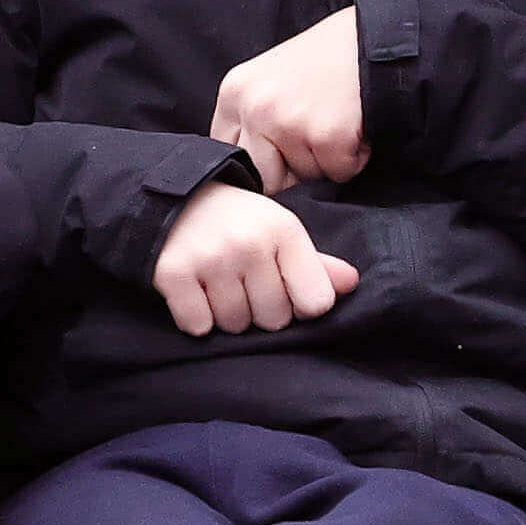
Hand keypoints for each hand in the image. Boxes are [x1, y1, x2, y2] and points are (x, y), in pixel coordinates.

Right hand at [152, 184, 358, 335]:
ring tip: (217, 285)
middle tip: (243, 283)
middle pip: (273, 320)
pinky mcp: (174, 274)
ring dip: (226, 315)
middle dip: (259, 310)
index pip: (315, 303)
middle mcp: (250, 243)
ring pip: (234, 326)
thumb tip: (351, 284)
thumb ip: (315, 264)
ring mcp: (211, 259)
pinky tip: (194, 291)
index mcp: (284, 231)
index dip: (299, 304)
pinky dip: (196, 317)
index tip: (283, 289)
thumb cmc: (238, 222)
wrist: (176, 198)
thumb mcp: (279, 231)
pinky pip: (198, 326)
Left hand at [212, 7, 367, 190]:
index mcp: (234, 93)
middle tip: (314, 136)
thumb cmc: (327, 58)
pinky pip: (338, 173)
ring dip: (326, 160)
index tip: (280, 151)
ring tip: (337, 119)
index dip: (259, 160)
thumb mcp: (271, 78)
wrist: (376, 37)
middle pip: (262, 178)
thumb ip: (252, 119)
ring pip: (304, 178)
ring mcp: (288, 123)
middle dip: (289, 171)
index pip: (228, 154)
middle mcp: (255, 108)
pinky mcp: (326, 137)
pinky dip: (353, 157)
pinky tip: (354, 124)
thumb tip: (249, 173)